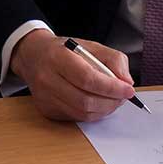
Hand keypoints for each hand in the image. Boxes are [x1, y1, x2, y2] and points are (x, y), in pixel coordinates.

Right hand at [11, 29, 135, 121]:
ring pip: (82, 113)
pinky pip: (76, 117)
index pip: (88, 78)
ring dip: (104, 110)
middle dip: (111, 102)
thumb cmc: (63, 51)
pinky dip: (92, 113)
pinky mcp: (46, 110)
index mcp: (57, 57)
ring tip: (112, 100)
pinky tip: (97, 103)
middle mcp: (47, 78)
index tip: (128, 90)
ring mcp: (45, 97)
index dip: (111, 87)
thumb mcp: (90, 45)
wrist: (34, 56)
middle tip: (123, 96)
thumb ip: (113, 59)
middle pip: (85, 100)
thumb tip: (126, 82)